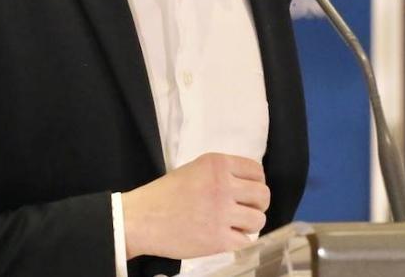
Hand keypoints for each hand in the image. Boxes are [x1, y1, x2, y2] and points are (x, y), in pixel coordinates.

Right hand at [121, 152, 269, 259]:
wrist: (141, 219)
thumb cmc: (165, 194)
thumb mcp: (194, 169)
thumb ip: (221, 173)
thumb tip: (247, 185)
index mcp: (217, 164)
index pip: (257, 171)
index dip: (256, 183)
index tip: (247, 192)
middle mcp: (223, 185)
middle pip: (263, 195)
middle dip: (257, 204)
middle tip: (244, 210)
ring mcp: (222, 213)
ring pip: (258, 219)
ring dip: (249, 224)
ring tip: (234, 225)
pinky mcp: (219, 239)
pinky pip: (246, 241)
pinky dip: (238, 241)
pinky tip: (225, 237)